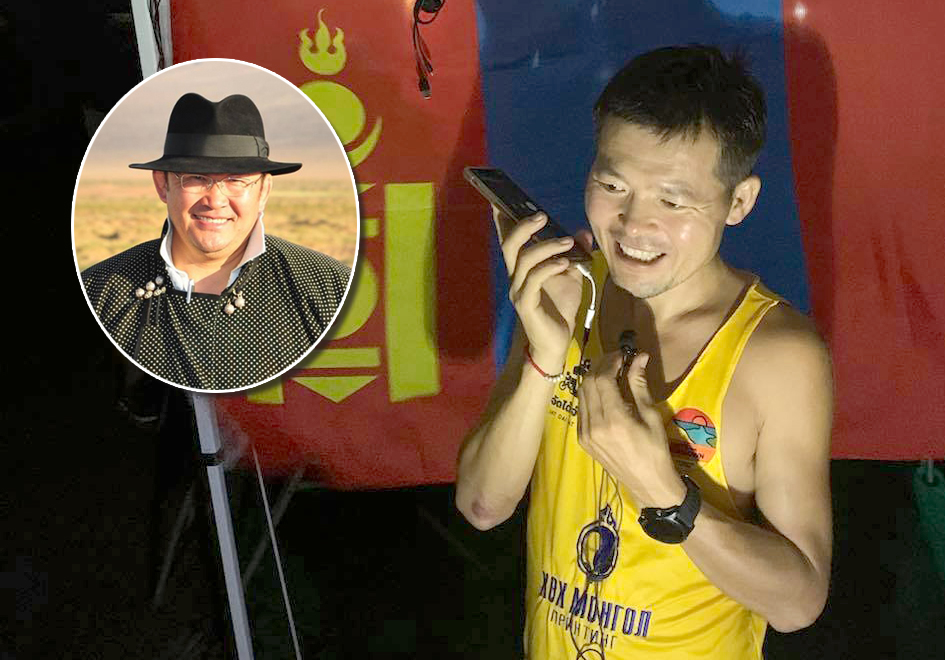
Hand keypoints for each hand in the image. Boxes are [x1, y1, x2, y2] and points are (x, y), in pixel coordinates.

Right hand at [493, 205, 590, 373]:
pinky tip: (566, 263)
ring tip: (568, 242)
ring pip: (524, 260)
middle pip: (509, 245)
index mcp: (521, 268)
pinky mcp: (526, 304)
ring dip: (547, 247)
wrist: (556, 342)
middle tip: (542, 216)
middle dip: (523, 227)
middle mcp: (515, 277)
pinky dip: (550, 267)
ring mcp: (518, 291)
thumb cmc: (560, 309)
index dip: (502, 220)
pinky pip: (534, 280)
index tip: (500, 200)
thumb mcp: (571, 277)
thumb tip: (582, 232)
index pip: (508, 239)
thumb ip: (573, 254)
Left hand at [577, 349, 683, 506]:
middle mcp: (594, 425)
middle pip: (587, 383)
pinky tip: (604, 394)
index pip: (602, 379)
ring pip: (581, 395)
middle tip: (616, 361)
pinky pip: (581, 409)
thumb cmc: (656, 450)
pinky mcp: (582, 440)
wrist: (647, 483)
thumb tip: (639, 357)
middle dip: (600, 367)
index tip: (623, 355)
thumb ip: (639, 385)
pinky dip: (590, 396)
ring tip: (610, 374)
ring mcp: (585, 433)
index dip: (610, 362)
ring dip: (593, 379)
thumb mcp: (651, 416)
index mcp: (614, 419)